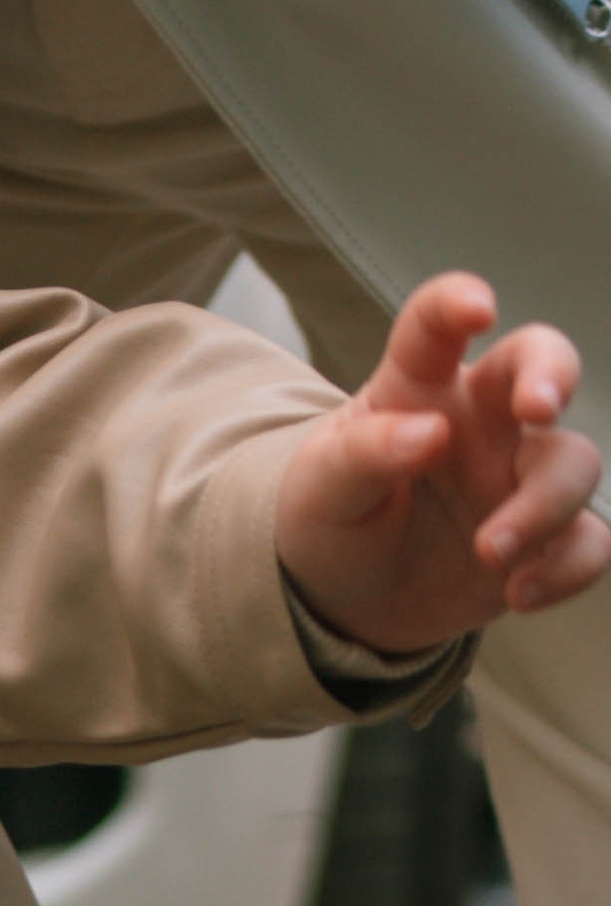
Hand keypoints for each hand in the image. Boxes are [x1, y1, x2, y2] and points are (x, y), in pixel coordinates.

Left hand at [275, 273, 607, 652]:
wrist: (345, 602)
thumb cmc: (331, 520)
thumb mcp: (321, 488)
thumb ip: (366, 453)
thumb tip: (429, 432)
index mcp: (417, 387)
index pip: (435, 326)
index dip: (457, 302)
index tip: (476, 310)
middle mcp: (481, 418)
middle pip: (541, 362)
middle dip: (553, 374)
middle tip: (540, 409)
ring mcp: (519, 474)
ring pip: (574, 462)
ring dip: (543, 508)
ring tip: (488, 555)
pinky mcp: (545, 536)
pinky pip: (588, 541)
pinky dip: (566, 570)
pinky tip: (516, 595)